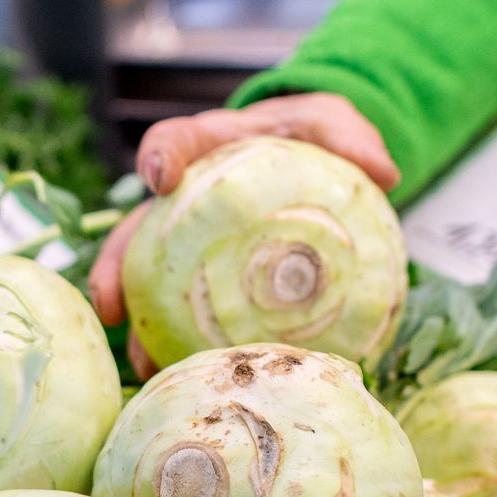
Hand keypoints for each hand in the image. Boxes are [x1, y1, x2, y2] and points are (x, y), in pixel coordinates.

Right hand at [89, 94, 398, 377]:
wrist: (316, 165)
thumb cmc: (312, 136)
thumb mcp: (332, 123)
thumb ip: (350, 137)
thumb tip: (385, 171)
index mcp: (211, 147)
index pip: (176, 141)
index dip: (161, 157)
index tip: (159, 177)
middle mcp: (186, 199)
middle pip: (137, 229)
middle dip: (116, 267)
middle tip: (111, 304)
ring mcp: (190, 241)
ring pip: (149, 279)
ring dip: (140, 322)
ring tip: (142, 362)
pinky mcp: (208, 276)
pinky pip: (189, 308)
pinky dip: (183, 340)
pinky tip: (188, 373)